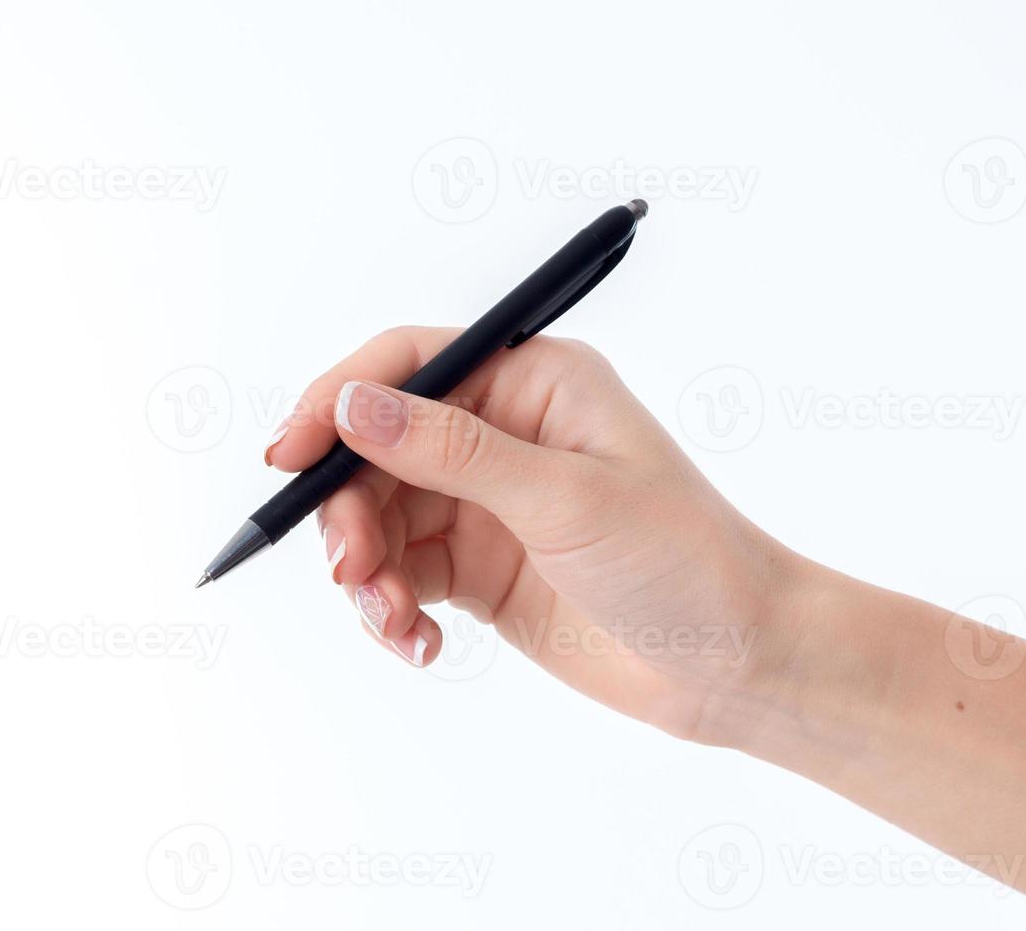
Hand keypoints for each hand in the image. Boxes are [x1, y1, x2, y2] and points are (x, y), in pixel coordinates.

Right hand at [264, 326, 793, 742]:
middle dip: (351, 509)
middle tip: (352, 569)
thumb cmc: (683, 559)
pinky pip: (404, 575)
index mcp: (534, 383)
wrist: (737, 663)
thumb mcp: (565, 498)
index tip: (289, 453)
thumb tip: (353, 407)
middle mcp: (504, 433)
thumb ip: (452, 451)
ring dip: (369, 572)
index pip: (409, 363)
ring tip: (395, 622)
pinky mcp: (482, 567)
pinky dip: (395, 610)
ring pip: (383, 517)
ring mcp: (490, 503)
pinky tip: (424, 645)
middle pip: (379, 449)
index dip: (337, 399)